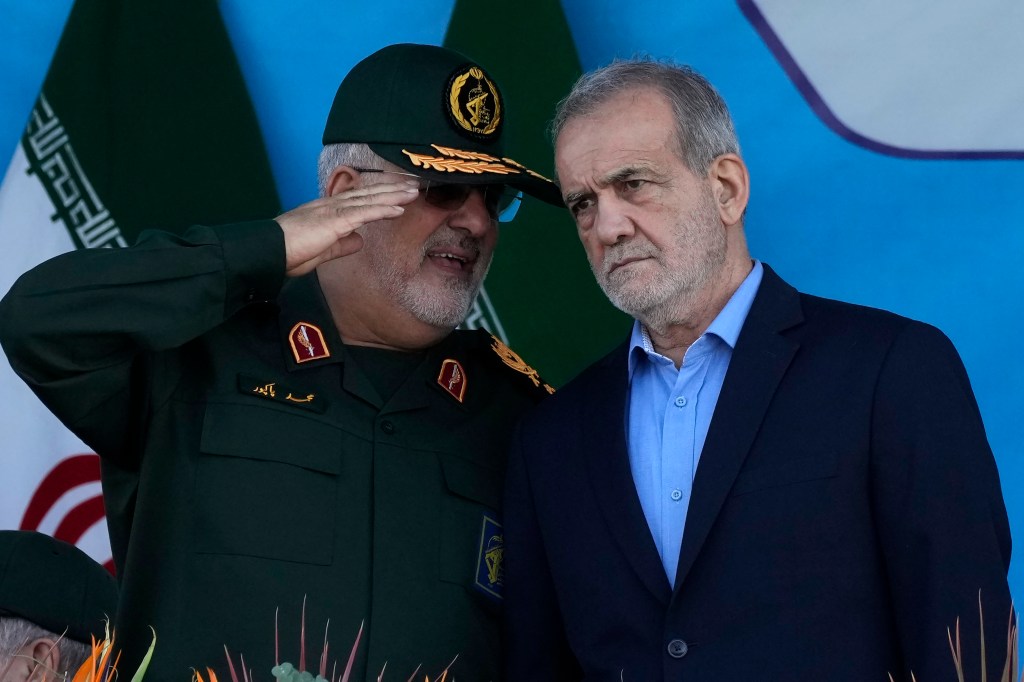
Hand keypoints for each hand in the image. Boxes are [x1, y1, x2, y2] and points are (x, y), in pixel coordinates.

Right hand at [276, 181, 418, 276]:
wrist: (269, 251)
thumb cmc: (289, 252)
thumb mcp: (322, 249)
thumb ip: (341, 244)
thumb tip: (359, 240)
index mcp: (328, 210)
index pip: (360, 198)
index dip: (381, 194)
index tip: (399, 192)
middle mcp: (332, 205)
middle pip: (368, 193)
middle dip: (393, 188)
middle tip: (414, 184)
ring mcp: (333, 211)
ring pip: (369, 199)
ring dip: (394, 195)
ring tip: (414, 192)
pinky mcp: (334, 221)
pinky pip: (364, 213)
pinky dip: (383, 210)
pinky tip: (399, 209)